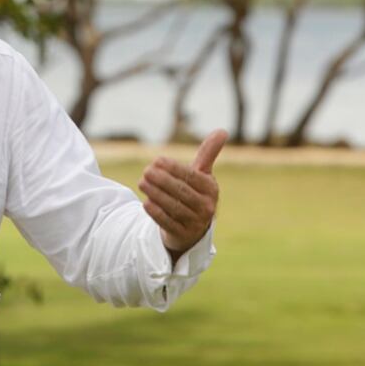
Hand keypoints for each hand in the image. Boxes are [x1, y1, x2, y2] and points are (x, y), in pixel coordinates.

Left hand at [138, 129, 226, 259]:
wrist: (192, 226)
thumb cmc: (194, 193)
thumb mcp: (202, 175)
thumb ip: (208, 154)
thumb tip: (222, 131)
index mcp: (211, 189)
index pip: (191, 176)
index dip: (173, 168)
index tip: (157, 160)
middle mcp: (206, 207)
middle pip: (181, 191)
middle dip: (162, 180)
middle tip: (146, 171)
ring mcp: (195, 222)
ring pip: (173, 207)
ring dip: (155, 194)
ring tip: (142, 183)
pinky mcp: (182, 234)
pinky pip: (168, 222)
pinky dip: (156, 212)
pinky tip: (146, 202)